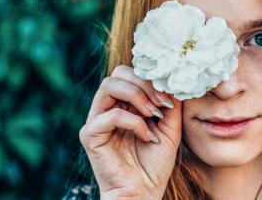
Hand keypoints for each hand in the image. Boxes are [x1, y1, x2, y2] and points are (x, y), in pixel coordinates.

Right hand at [79, 65, 181, 199]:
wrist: (144, 192)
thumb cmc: (156, 161)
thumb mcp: (170, 126)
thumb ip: (170, 101)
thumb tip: (171, 79)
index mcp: (125, 103)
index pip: (132, 73)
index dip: (151, 79)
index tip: (170, 96)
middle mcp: (109, 107)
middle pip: (119, 73)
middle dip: (144, 83)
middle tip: (162, 103)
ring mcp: (97, 120)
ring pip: (109, 86)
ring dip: (137, 96)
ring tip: (154, 113)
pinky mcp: (90, 135)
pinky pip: (110, 115)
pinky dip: (134, 122)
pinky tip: (147, 136)